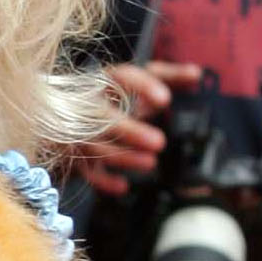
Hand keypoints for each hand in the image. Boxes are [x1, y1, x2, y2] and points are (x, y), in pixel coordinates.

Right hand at [71, 59, 201, 198]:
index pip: (122, 77)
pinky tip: (123, 186)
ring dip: (123, 156)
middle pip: (103, 117)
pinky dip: (103, 181)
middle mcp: (88, 104)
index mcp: (105, 82)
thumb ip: (168, 76)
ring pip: (95, 146)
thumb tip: (197, 74)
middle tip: (159, 143)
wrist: (65, 116)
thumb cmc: (112, 97)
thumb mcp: (139, 82)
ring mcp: (79, 131)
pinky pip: (86, 171)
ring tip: (150, 163)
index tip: (165, 100)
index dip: (143, 86)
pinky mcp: (75, 155)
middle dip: (130, 131)